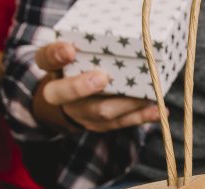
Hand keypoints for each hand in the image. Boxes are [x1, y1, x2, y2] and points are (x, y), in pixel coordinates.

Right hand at [33, 42, 160, 131]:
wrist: (66, 106)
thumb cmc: (70, 73)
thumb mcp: (63, 58)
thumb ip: (69, 50)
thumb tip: (83, 46)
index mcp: (51, 72)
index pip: (46, 61)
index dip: (56, 56)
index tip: (69, 50)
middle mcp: (62, 98)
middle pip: (68, 94)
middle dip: (84, 86)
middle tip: (102, 77)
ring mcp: (82, 114)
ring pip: (101, 111)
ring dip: (124, 102)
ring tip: (146, 93)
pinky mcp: (101, 125)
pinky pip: (122, 123)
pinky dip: (141, 116)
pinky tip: (158, 110)